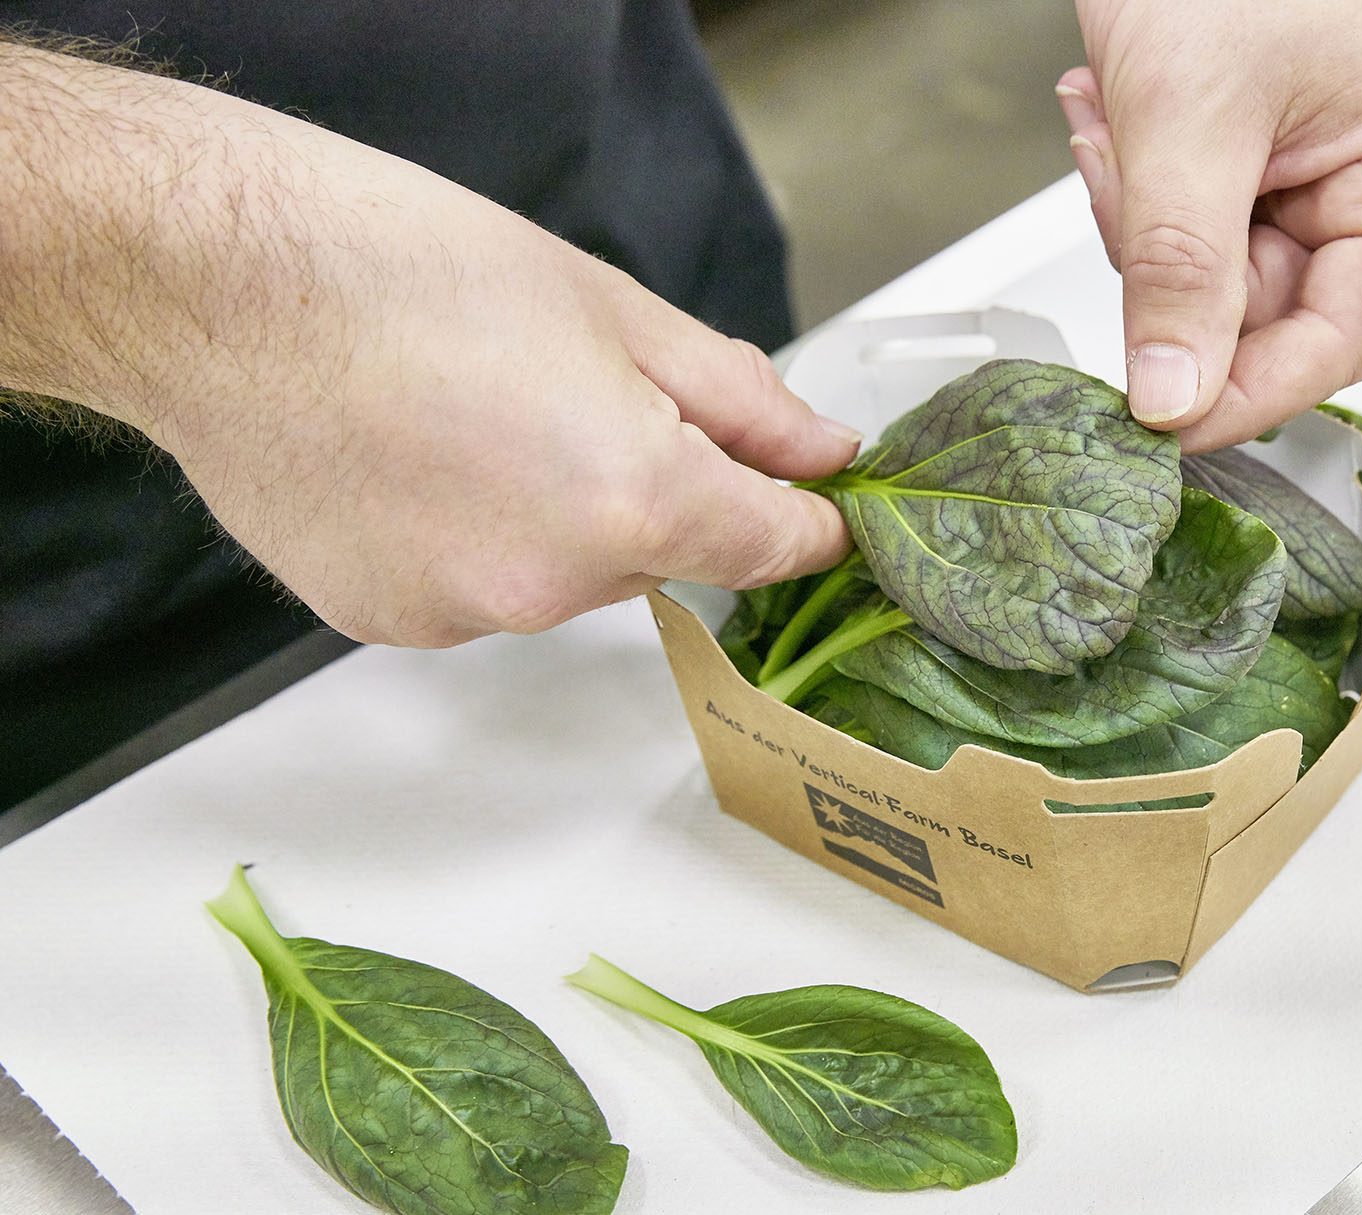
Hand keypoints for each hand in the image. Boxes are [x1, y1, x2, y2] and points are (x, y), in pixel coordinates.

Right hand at [2, 44, 857, 646]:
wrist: (213, 287)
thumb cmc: (399, 269)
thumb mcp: (614, 308)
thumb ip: (739, 400)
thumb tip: (821, 454)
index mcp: (635, 501)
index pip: (775, 549)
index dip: (805, 517)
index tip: (811, 498)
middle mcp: (556, 586)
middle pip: (664, 554)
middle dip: (652, 487)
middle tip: (577, 390)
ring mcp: (466, 615)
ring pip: (567, 575)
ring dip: (556, 515)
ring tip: (471, 411)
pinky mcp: (391, 623)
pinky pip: (478, 588)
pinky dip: (471, 537)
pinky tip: (413, 457)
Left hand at [1059, 0, 1361, 451]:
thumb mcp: (1189, 120)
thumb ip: (1182, 271)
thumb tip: (1175, 396)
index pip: (1340, 338)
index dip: (1249, 392)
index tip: (1164, 424)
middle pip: (1266, 318)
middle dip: (1171, 273)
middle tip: (1121, 185)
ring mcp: (1308, 183)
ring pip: (1208, 285)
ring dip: (1136, 220)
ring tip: (1111, 122)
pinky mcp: (1247, 173)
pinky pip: (1181, 238)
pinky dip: (1130, 193)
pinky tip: (1109, 118)